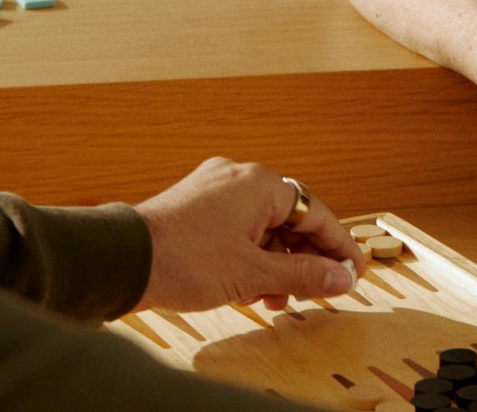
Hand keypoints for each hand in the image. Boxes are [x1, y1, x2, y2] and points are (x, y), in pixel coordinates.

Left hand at [133, 157, 364, 312]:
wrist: (122, 261)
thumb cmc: (184, 260)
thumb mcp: (252, 274)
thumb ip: (302, 275)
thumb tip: (341, 278)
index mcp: (260, 184)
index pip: (315, 213)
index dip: (338, 246)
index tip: (353, 272)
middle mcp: (240, 177)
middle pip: (288, 219)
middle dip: (301, 260)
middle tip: (313, 292)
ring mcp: (215, 188)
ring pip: (261, 226)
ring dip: (273, 263)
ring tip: (272, 299)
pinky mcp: (196, 203)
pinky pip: (237, 227)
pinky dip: (248, 255)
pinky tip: (245, 286)